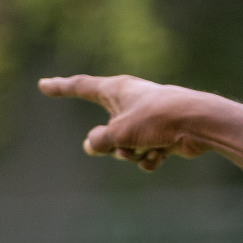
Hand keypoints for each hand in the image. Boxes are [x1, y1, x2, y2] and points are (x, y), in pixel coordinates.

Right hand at [38, 74, 209, 170]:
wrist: (199, 124)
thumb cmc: (157, 119)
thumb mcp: (119, 132)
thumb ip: (100, 140)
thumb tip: (91, 146)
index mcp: (116, 90)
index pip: (81, 87)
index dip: (61, 88)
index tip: (43, 86)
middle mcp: (130, 102)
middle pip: (106, 130)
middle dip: (114, 143)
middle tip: (128, 140)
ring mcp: (146, 120)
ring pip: (125, 146)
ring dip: (132, 153)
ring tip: (148, 146)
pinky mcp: (162, 135)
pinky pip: (144, 154)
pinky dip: (150, 157)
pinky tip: (162, 154)